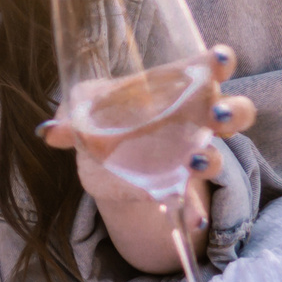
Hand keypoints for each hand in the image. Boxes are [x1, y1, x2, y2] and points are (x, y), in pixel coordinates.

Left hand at [40, 45, 252, 266]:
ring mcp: (191, 156)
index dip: (219, 62)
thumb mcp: (85, 111)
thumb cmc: (105, 120)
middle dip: (232, 113)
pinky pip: (195, 201)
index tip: (218, 60)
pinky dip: (194, 211)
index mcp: (178, 88)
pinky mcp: (179, 189)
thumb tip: (48, 131)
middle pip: (234, 111)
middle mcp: (195, 120)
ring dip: (212, 160)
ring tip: (196, 163)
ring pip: (219, 156)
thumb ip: (71, 116)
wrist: (103, 165)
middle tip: (216, 116)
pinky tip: (192, 220)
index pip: (211, 68)